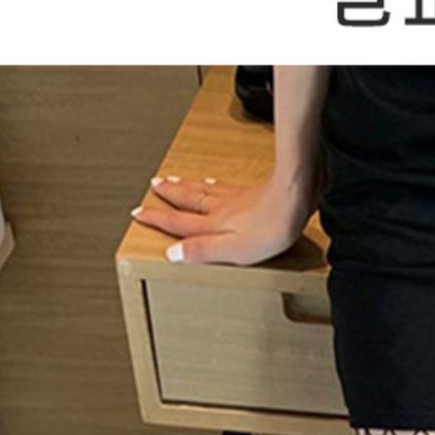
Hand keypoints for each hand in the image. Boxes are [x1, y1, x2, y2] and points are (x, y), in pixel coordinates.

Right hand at [131, 171, 313, 265]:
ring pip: (203, 191)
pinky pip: (224, 187)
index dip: (157, 219)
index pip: (179, 223)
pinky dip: (213, 184)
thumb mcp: (234, 249)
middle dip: (168, 196)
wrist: (296, 194)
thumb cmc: (272, 225)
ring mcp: (238, 199)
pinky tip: (214, 182)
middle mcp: (222, 209)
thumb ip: (203, 251)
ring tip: (172, 180)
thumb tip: (172, 254)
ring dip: (186, 187)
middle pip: (189, 200)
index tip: (138, 212)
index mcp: (214, 225)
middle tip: (153, 186)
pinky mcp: (254, 192)